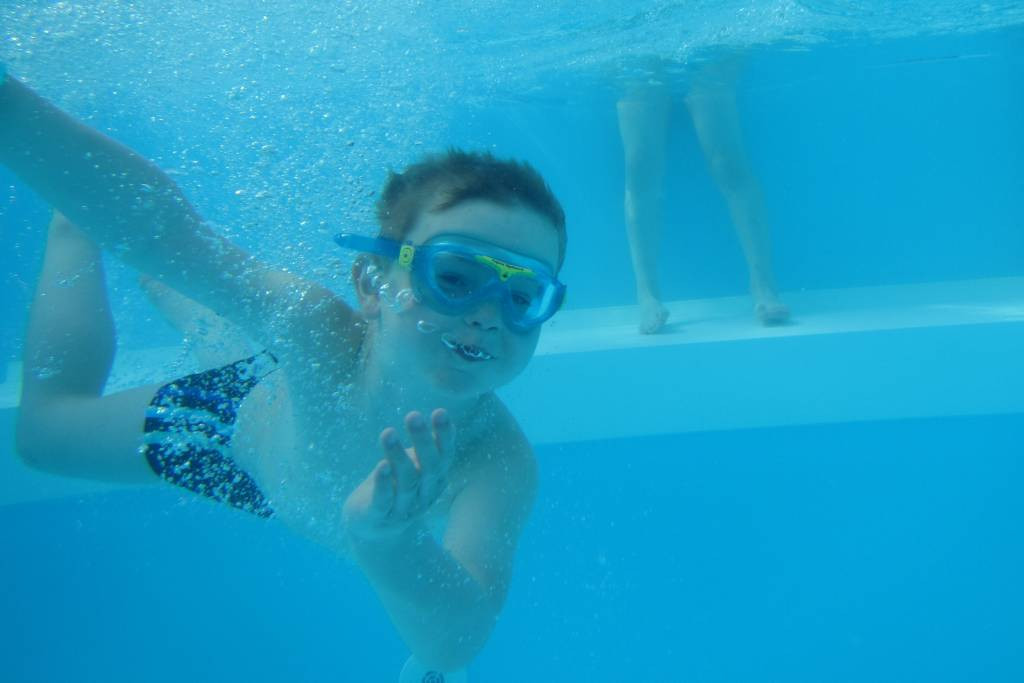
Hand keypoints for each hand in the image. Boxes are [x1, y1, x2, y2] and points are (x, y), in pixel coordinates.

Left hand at [343, 409, 454, 542]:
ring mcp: (403, 509)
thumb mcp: (414, 466)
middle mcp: (424, 495)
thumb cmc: (396, 487)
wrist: (373, 530)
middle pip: (428, 468)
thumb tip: (443, 414)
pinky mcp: (379, 517)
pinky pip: (384, 501)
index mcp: (434, 480)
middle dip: (422, 441)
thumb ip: (427, 447)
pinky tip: (381, 466)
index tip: (440, 411)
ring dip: (398, 457)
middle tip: (414, 415)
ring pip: (406, 482)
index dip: (444, 436)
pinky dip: (384, 484)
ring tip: (388, 432)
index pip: (444, 456)